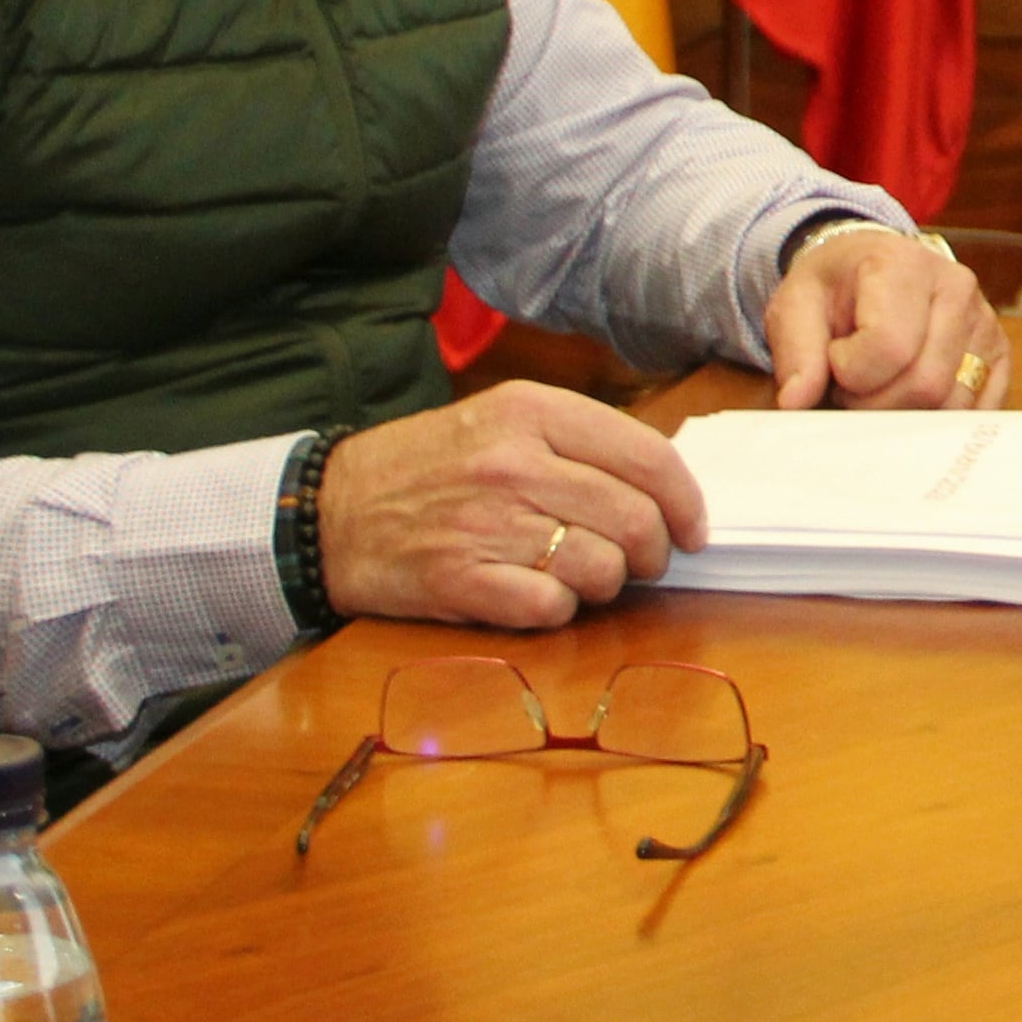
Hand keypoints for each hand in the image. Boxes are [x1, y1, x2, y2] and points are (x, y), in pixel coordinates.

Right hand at [317, 386, 711, 630]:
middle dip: (654, 552)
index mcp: (532, 412)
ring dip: (608, 584)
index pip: (648, 456)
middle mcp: (514, 463)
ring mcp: (487, 523)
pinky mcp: (461, 580)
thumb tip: (664, 481)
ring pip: (602, 568)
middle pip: (635, 519)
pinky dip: (559, 610)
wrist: (328, 511)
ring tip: (586, 577)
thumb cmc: (429, 466)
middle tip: (643, 562)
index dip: (686, 501)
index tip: (694, 529)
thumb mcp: (502, 421)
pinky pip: (552, 607)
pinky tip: (540, 595)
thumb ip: (579, 442)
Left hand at [763, 223, 1009, 411]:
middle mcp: (956, 288)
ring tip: (881, 387)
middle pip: (925, 384)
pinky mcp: (999, 354)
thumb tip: (795, 402)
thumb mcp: (796, 305)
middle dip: (876, 404)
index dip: (850, 373)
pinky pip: (979, 410)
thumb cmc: (835, 287)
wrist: (870, 268)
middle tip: (852, 385)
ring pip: (953, 404)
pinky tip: (910, 401)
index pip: (888, 346)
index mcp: (903, 265)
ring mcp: (985, 321)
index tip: (835, 360)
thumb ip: (796, 352)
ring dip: (907, 415)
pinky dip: (939, 421)